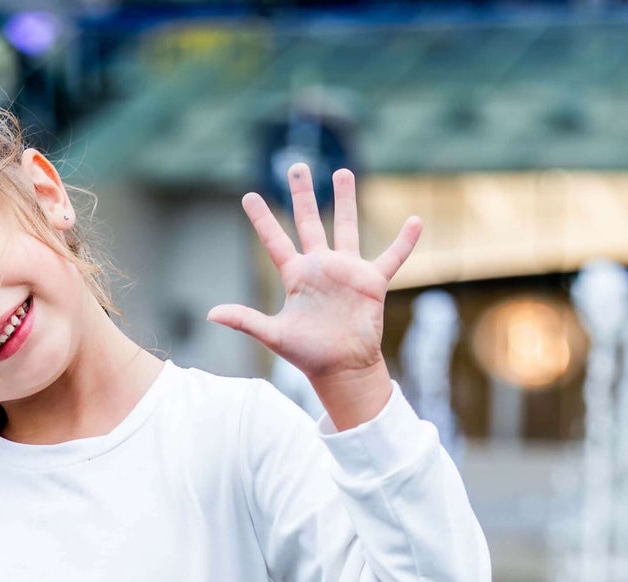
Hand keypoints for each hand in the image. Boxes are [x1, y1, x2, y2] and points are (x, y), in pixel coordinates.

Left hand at [207, 166, 420, 429]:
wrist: (342, 369)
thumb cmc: (308, 355)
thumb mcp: (274, 335)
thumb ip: (245, 320)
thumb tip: (210, 314)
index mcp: (296, 276)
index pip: (275, 241)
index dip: (262, 219)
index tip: (248, 196)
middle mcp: (320, 267)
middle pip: (309, 222)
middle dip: (302, 194)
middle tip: (296, 166)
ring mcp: (346, 271)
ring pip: (346, 226)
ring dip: (345, 200)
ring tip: (342, 172)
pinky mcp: (371, 282)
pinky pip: (392, 257)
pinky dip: (405, 241)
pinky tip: (416, 221)